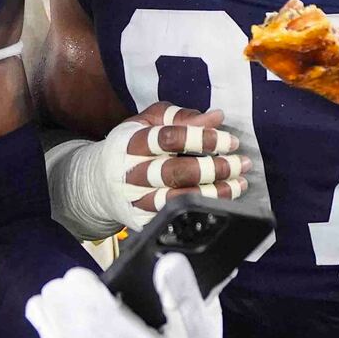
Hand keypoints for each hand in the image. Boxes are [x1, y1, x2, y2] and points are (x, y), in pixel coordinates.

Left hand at [24, 253, 221, 337]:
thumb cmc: (182, 336)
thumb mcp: (197, 309)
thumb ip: (182, 289)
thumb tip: (163, 259)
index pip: (192, 321)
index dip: (181, 293)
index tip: (168, 263)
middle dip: (97, 313)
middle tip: (73, 279)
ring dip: (67, 328)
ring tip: (52, 293)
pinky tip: (39, 312)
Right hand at [86, 102, 249, 230]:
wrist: (98, 183)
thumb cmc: (130, 146)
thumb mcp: (147, 122)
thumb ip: (180, 117)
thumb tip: (216, 116)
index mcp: (131, 142)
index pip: (168, 138)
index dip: (202, 138)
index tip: (230, 140)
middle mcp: (132, 173)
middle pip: (175, 173)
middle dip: (214, 168)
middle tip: (240, 163)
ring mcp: (136, 200)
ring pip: (178, 200)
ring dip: (215, 193)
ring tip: (239, 184)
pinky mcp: (142, 221)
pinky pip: (176, 218)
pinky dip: (202, 210)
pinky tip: (222, 202)